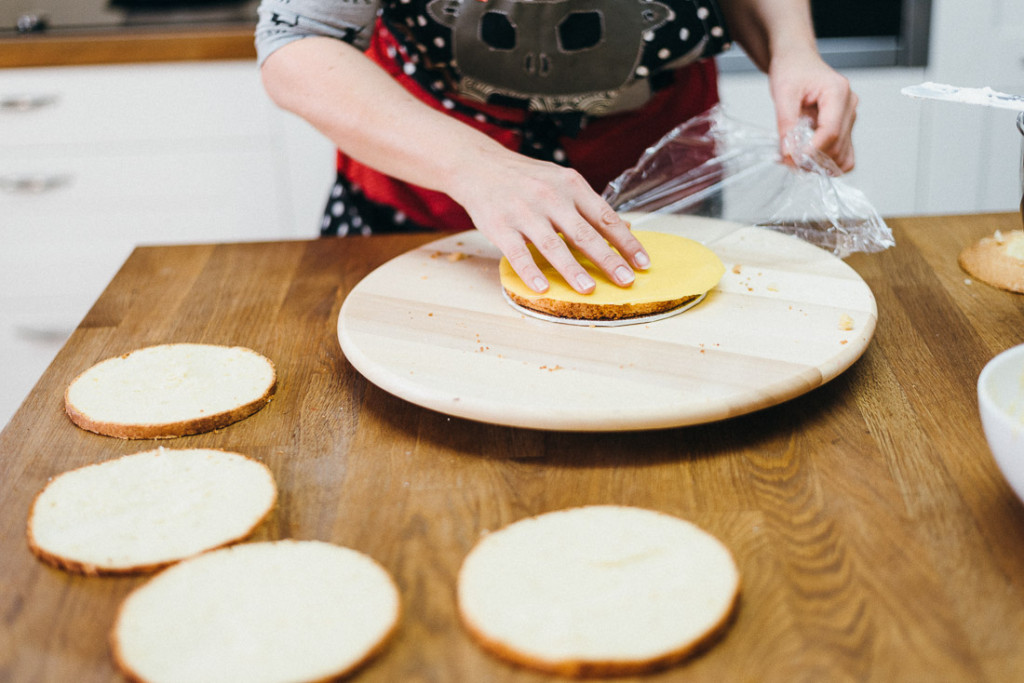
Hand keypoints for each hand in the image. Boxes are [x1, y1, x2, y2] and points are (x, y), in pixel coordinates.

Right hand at [449, 146, 650, 293]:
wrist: (478, 166)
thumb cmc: (526, 178)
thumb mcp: (561, 181)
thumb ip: (589, 206)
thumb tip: (626, 228)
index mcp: (570, 185)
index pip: (605, 217)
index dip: (626, 241)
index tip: (642, 262)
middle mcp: (550, 197)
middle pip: (584, 233)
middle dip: (608, 259)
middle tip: (626, 281)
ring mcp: (524, 212)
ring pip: (553, 245)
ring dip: (572, 269)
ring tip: (588, 289)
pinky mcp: (500, 226)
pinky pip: (518, 253)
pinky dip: (530, 271)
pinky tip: (542, 288)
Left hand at [769, 52, 857, 172]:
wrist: (798, 61)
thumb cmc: (792, 70)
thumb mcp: (782, 93)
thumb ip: (786, 124)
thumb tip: (789, 153)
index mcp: (838, 92)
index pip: (830, 132)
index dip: (811, 150)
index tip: (791, 159)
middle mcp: (850, 105)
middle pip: (837, 146)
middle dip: (812, 158)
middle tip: (786, 159)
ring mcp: (850, 117)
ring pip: (842, 155)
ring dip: (819, 163)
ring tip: (795, 156)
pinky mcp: (846, 126)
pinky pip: (844, 154)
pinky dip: (827, 162)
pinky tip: (808, 157)